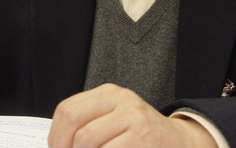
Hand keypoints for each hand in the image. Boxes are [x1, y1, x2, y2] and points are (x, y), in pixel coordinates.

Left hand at [48, 83, 216, 147]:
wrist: (179, 141)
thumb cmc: (142, 136)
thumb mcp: (115, 120)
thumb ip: (90, 125)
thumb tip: (58, 145)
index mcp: (108, 93)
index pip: (68, 109)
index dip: (56, 135)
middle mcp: (120, 99)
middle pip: (74, 121)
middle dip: (65, 146)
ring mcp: (132, 115)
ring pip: (87, 140)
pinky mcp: (142, 135)